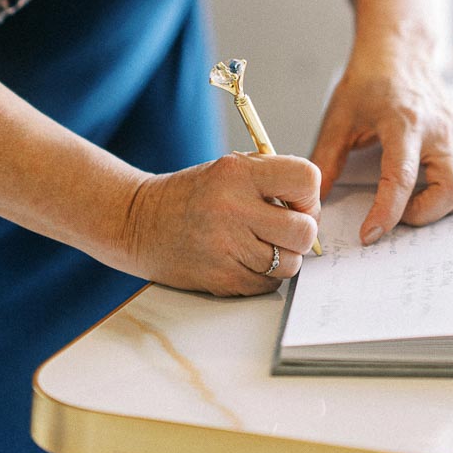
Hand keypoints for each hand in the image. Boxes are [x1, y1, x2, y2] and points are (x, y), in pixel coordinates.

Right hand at [119, 152, 320, 295]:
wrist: (140, 222)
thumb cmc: (192, 193)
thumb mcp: (229, 167)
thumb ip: (272, 178)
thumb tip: (312, 205)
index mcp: (239, 173)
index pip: (306, 179)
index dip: (309, 194)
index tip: (297, 201)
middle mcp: (234, 208)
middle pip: (305, 230)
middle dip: (302, 231)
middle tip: (284, 227)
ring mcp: (228, 247)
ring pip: (291, 263)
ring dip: (284, 257)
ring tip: (260, 243)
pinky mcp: (223, 279)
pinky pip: (269, 285)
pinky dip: (265, 276)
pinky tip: (244, 259)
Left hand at [311, 46, 452, 245]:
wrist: (398, 51)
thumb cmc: (368, 82)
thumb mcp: (338, 118)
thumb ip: (326, 160)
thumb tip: (316, 200)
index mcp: (403, 122)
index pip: (401, 177)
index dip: (386, 212)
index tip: (370, 234)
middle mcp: (439, 127)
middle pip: (452, 187)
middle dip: (425, 213)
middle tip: (400, 212)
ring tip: (424, 198)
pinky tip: (445, 182)